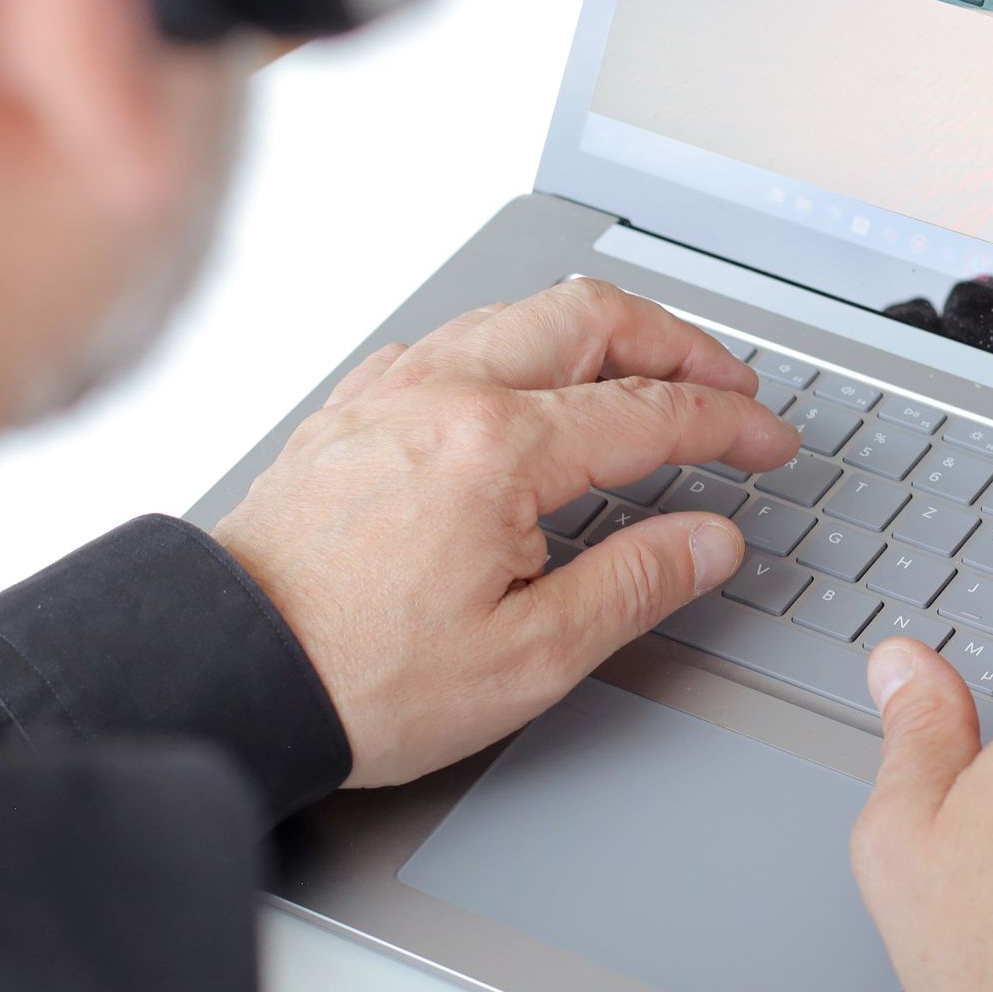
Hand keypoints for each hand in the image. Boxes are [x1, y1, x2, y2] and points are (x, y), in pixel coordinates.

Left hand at [211, 278, 794, 786]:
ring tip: (642, 374)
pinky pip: (450, 342)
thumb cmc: (355, 677)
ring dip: (597, 334)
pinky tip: (524, 388)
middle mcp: (442, 394)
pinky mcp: (348, 413)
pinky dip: (514, 348)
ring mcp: (388, 394)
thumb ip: (634, 585)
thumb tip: (709, 542)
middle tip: (725, 384)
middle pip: (591, 318)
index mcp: (497, 448)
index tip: (767, 443)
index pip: (651, 412)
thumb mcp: (527, 656)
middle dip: (677, 343)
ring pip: (517, 315)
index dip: (729, 425)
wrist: (225, 676)